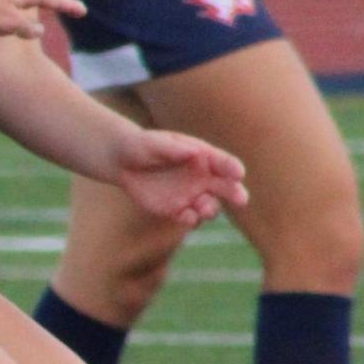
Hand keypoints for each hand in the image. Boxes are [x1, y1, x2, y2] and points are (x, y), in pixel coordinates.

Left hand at [0, 0, 85, 39]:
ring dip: (29, 0)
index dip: (67, 6)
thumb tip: (39, 29)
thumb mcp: (7, 24)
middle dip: (50, 1)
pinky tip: (3, 5)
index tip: (82, 11)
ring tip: (37, 6)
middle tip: (65, 7)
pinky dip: (10, 0)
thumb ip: (26, 27)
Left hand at [115, 128, 247, 227]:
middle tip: (241, 200)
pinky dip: (190, 219)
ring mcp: (192, 195)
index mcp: (203, 156)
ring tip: (204, 208)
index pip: (223, 162)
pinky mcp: (177, 210)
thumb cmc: (141, 146)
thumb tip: (194, 153)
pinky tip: (187, 217)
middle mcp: (203, 177)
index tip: (238, 173)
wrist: (122, 162)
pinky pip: (189, 218)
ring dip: (210, 209)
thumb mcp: (153, 143)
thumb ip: (173, 148)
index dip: (232, 168)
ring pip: (210, 206)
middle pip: (226, 188)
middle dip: (236, 193)